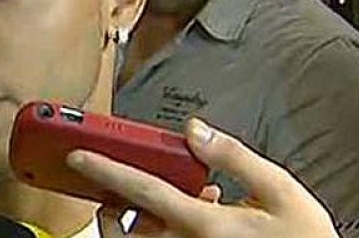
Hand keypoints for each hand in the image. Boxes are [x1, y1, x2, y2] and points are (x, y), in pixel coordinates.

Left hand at [67, 118, 338, 237]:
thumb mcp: (280, 190)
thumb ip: (233, 156)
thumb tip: (195, 130)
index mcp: (205, 224)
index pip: (142, 190)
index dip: (105, 168)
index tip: (78, 155)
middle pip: (125, 233)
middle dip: (109, 211)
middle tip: (108, 192)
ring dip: (132, 226)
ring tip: (144, 206)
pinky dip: (158, 234)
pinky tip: (187, 216)